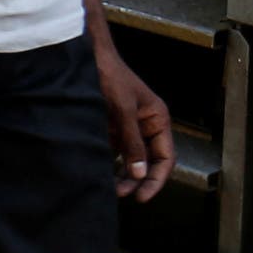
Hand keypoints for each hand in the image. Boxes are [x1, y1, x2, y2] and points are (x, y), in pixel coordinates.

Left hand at [97, 48, 174, 201]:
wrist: (88, 56)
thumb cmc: (109, 76)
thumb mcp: (123, 109)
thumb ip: (132, 141)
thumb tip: (139, 173)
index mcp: (157, 120)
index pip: (165, 158)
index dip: (156, 179)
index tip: (143, 196)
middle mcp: (145, 125)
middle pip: (148, 161)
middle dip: (138, 180)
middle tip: (122, 195)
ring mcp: (128, 126)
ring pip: (131, 158)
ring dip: (124, 174)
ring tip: (111, 189)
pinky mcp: (110, 126)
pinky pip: (115, 150)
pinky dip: (111, 163)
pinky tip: (101, 174)